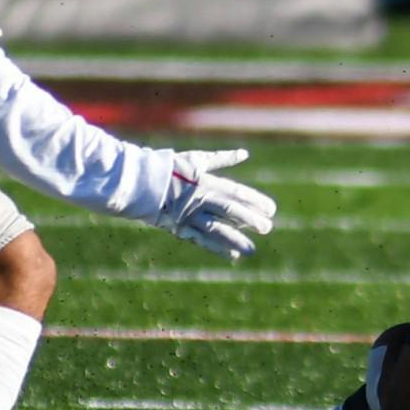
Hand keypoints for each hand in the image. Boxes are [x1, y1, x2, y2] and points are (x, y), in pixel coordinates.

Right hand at [153, 149, 276, 259]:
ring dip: (235, 240)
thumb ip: (221, 158)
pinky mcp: (179, 227)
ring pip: (216, 230)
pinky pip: (201, 240)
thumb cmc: (168, 167)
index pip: (236, 192)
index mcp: (206, 181)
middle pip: (229, 211)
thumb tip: (244, 153)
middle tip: (267, 228)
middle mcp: (200, 199)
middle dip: (249, 220)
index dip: (255, 201)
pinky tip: (233, 256)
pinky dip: (217, 248)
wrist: (138, 181)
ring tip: (252, 250)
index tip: (271, 209)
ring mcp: (190, 215)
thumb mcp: (196, 159)